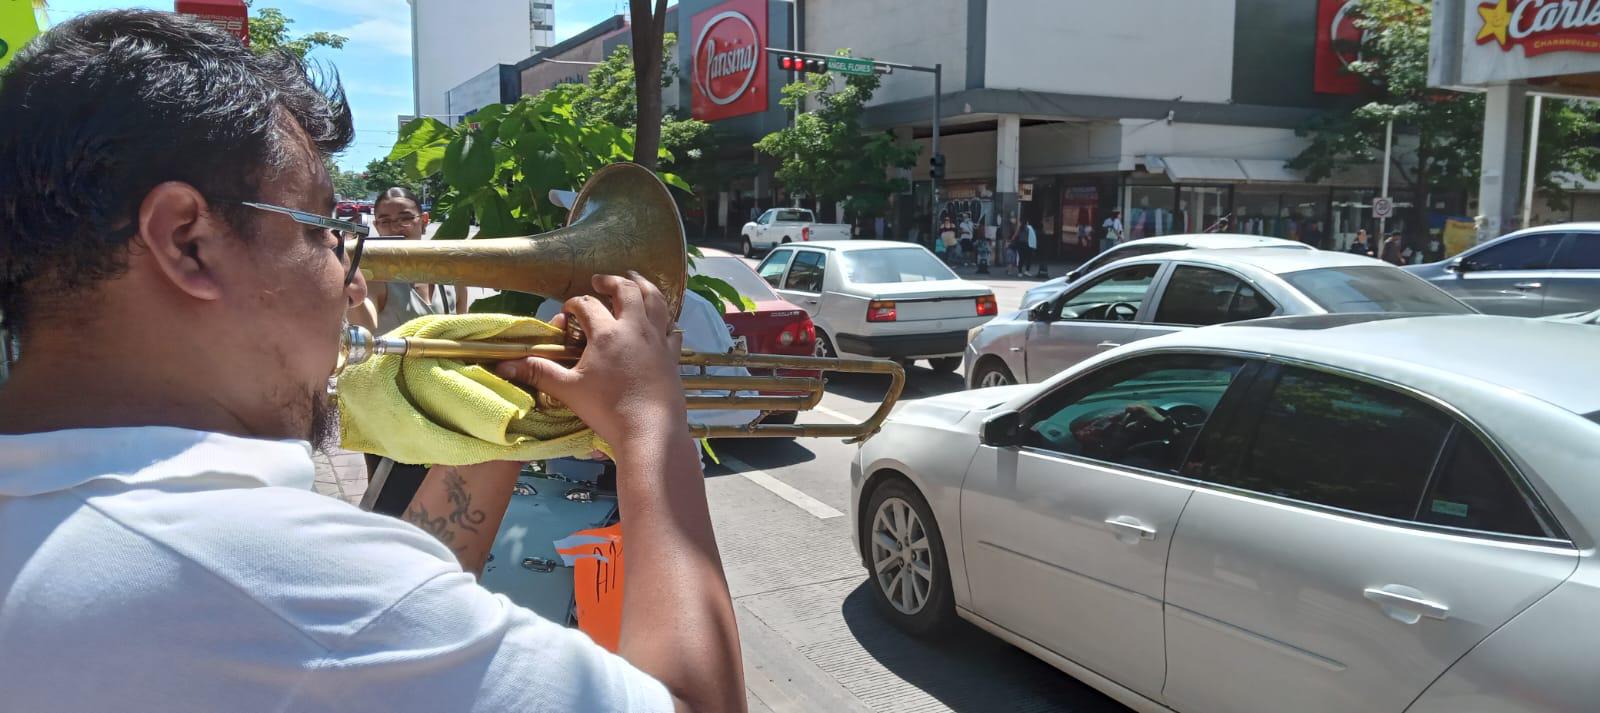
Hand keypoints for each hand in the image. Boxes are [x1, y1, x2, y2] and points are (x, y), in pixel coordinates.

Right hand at [495, 273, 686, 449]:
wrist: (650, 430)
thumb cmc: (607, 410)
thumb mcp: (568, 390)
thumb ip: (539, 373)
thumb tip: (504, 366)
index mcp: (607, 333)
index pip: (587, 306)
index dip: (574, 304)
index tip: (567, 310)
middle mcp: (635, 329)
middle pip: (626, 291)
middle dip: (611, 281)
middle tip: (600, 280)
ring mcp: (658, 340)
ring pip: (655, 301)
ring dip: (644, 285)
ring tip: (635, 279)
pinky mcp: (672, 355)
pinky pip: (672, 328)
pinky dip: (666, 319)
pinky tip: (662, 320)